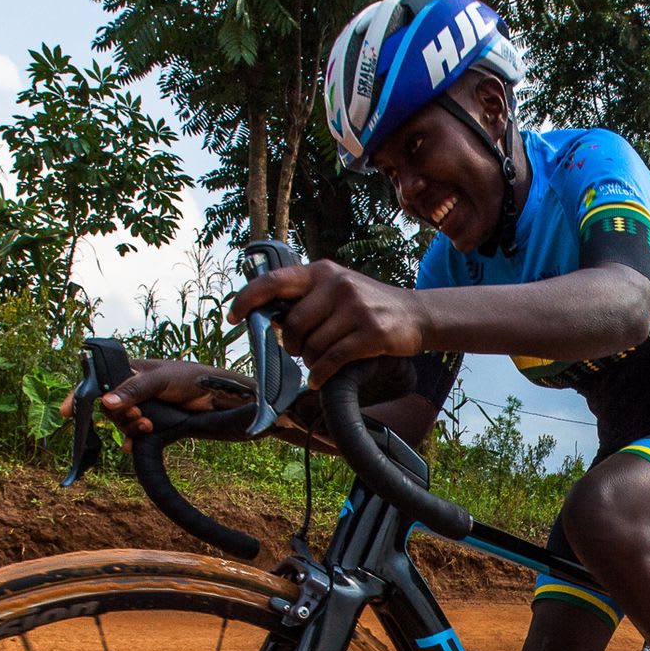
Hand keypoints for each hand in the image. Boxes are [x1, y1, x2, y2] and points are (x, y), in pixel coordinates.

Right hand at [59, 358, 254, 443]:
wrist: (224, 400)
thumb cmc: (194, 378)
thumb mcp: (160, 379)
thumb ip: (133, 389)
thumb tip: (106, 403)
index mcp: (131, 371)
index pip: (98, 381)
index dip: (79, 396)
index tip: (66, 413)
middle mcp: (135, 389)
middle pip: (109, 408)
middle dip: (117, 415)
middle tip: (136, 416)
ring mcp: (147, 408)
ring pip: (123, 423)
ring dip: (129, 428)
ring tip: (147, 425)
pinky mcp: (159, 425)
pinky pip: (137, 436)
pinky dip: (134, 441)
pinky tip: (135, 446)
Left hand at [229, 260, 427, 387]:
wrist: (416, 314)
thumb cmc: (368, 305)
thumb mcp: (337, 290)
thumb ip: (308, 299)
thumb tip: (271, 318)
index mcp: (322, 272)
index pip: (274, 282)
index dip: (248, 299)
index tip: (233, 316)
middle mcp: (337, 285)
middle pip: (293, 324)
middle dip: (293, 345)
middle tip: (301, 351)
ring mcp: (356, 308)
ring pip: (314, 345)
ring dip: (312, 361)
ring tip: (320, 362)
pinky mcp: (371, 333)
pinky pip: (332, 359)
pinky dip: (321, 373)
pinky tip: (320, 379)